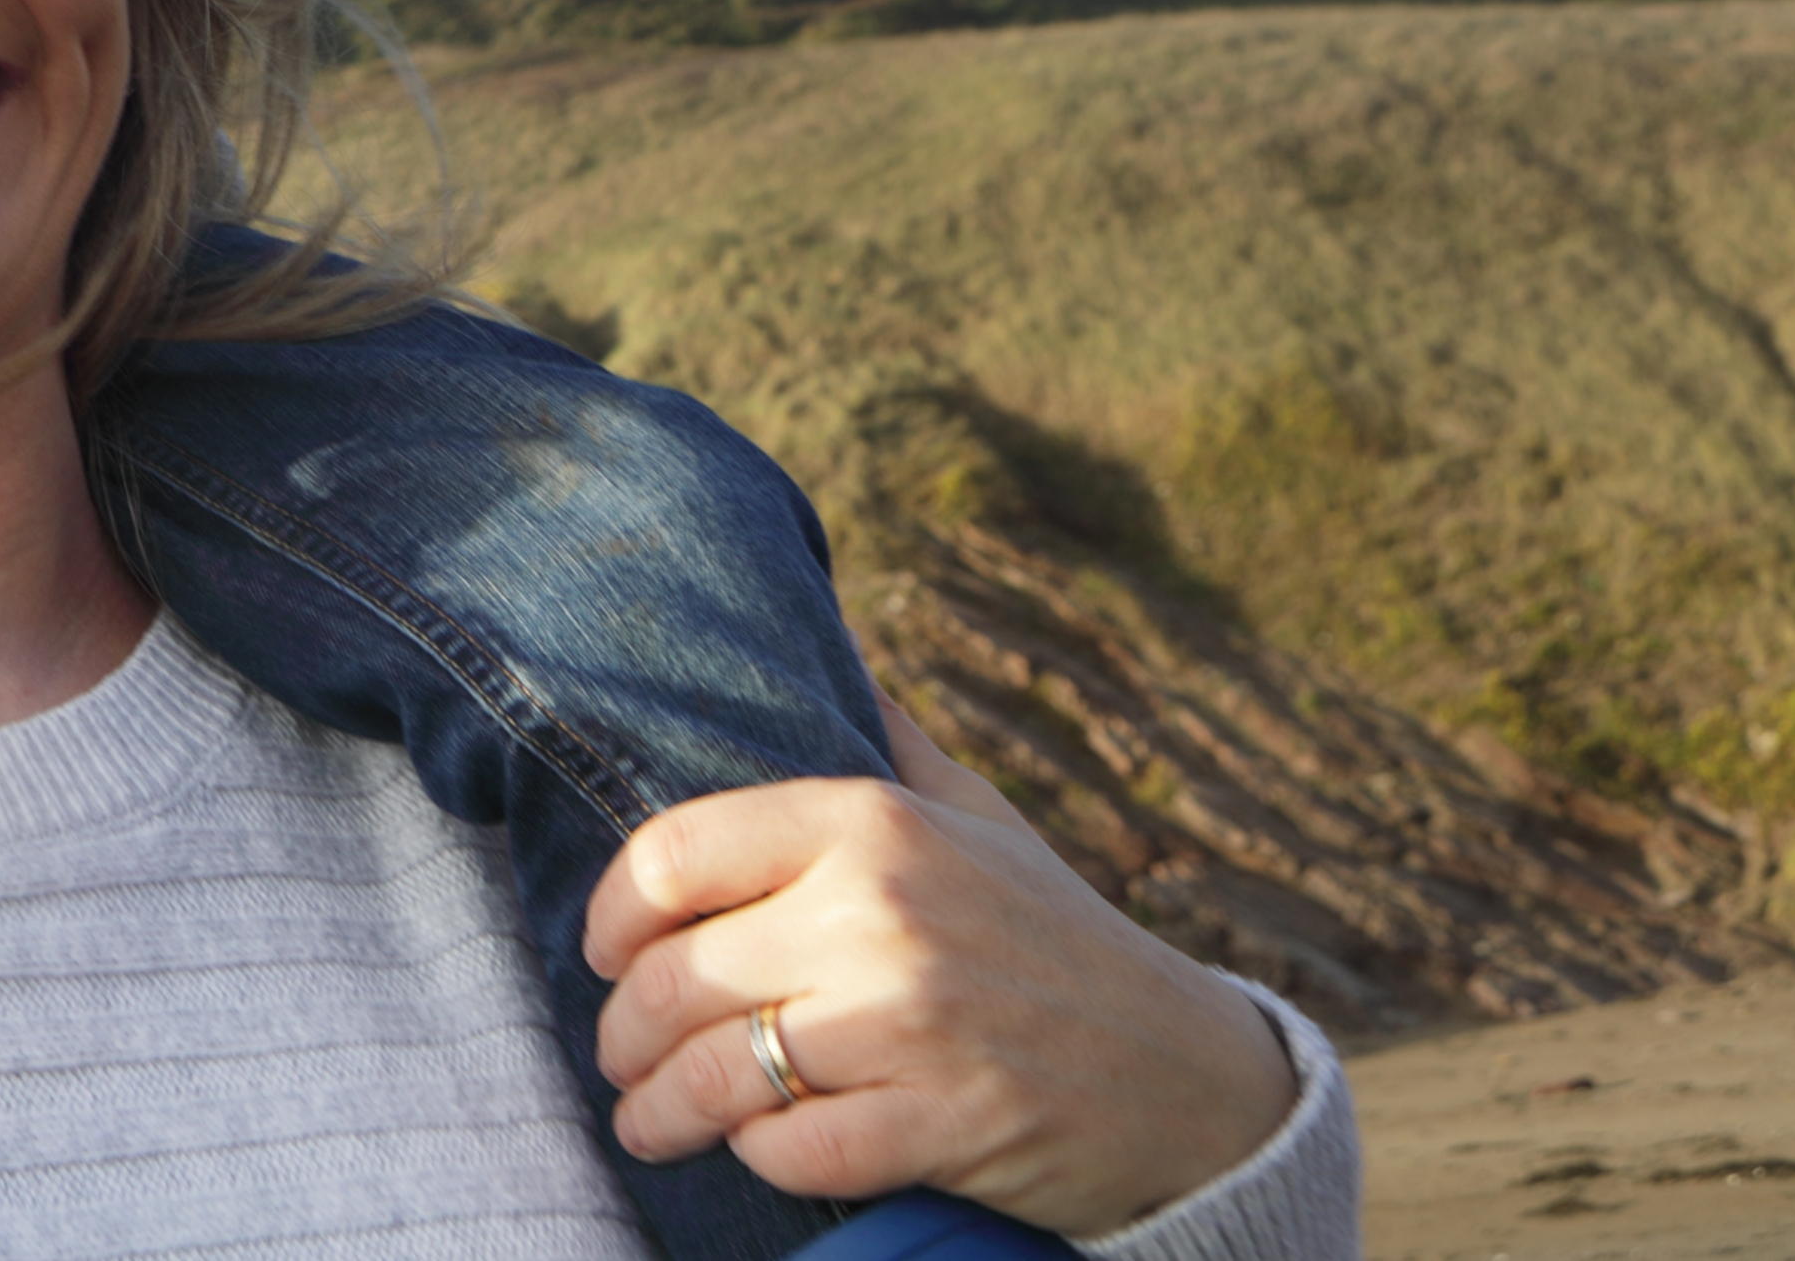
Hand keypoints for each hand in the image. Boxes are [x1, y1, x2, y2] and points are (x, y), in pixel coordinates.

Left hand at [586, 702, 1295, 1240]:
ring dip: (659, 1109)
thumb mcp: (976, 813)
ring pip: (716, 1075)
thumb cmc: (1055, 936)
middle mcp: (880, 914)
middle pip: (676, 977)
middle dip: (623, 1031)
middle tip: (618, 1054)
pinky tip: (748, 1148)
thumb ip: (886, 741)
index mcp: (873, 823)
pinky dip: (755, 1157)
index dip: (613, 912)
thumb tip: (821, 636)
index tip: (603, 949)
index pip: (674, 853)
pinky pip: (792, 1151)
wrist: (1190, 1076)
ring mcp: (911, 1025)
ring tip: (644, 1119)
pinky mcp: (942, 1127)